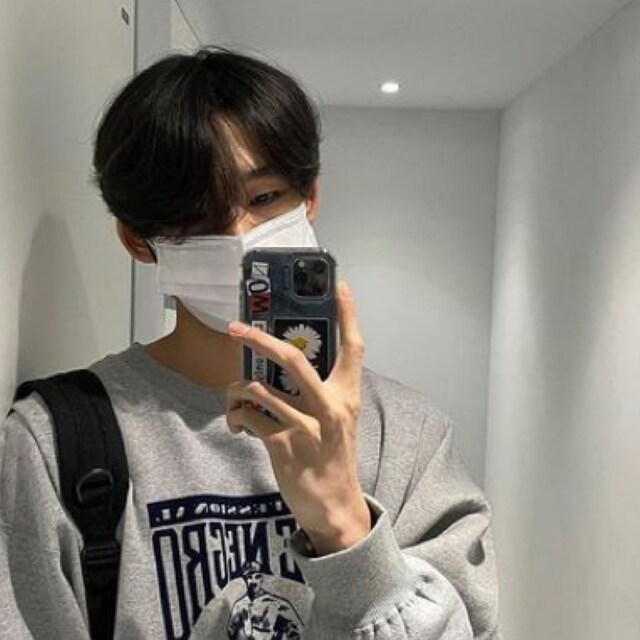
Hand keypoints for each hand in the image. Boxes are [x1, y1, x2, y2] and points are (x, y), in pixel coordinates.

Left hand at [226, 281, 370, 554]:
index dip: (348, 314)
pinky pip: (249, 417)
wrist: (335, 506)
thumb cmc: (334, 457)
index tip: (339, 286)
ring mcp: (307, 426)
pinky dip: (236, 417)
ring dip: (236, 389)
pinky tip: (238, 424)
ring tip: (234, 398)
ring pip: (259, 388)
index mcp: (347, 395)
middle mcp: (330, 406)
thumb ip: (319, 392)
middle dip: (258, 339)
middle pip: (292, 358)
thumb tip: (282, 367)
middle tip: (235, 327)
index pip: (354, 347)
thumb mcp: (338, 420)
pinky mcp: (283, 446)